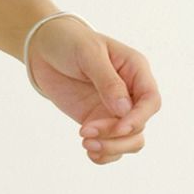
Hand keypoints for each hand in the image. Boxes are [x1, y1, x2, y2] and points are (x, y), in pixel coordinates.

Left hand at [27, 18, 161, 165]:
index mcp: (134, 70)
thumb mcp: (88, 53)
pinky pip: (111, 145)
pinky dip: (104, 153)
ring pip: (128, 140)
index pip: (150, 100)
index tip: (119, 127)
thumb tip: (125, 110)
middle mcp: (130, 93)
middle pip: (140, 126)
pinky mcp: (99, 121)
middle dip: (119, 137)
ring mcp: (115, 109)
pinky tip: (89, 151)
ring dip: (111, 147)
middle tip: (87, 132)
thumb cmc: (69, 40)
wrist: (43, 47)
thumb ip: (107, 80)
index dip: (139, 118)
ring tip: (85, 143)